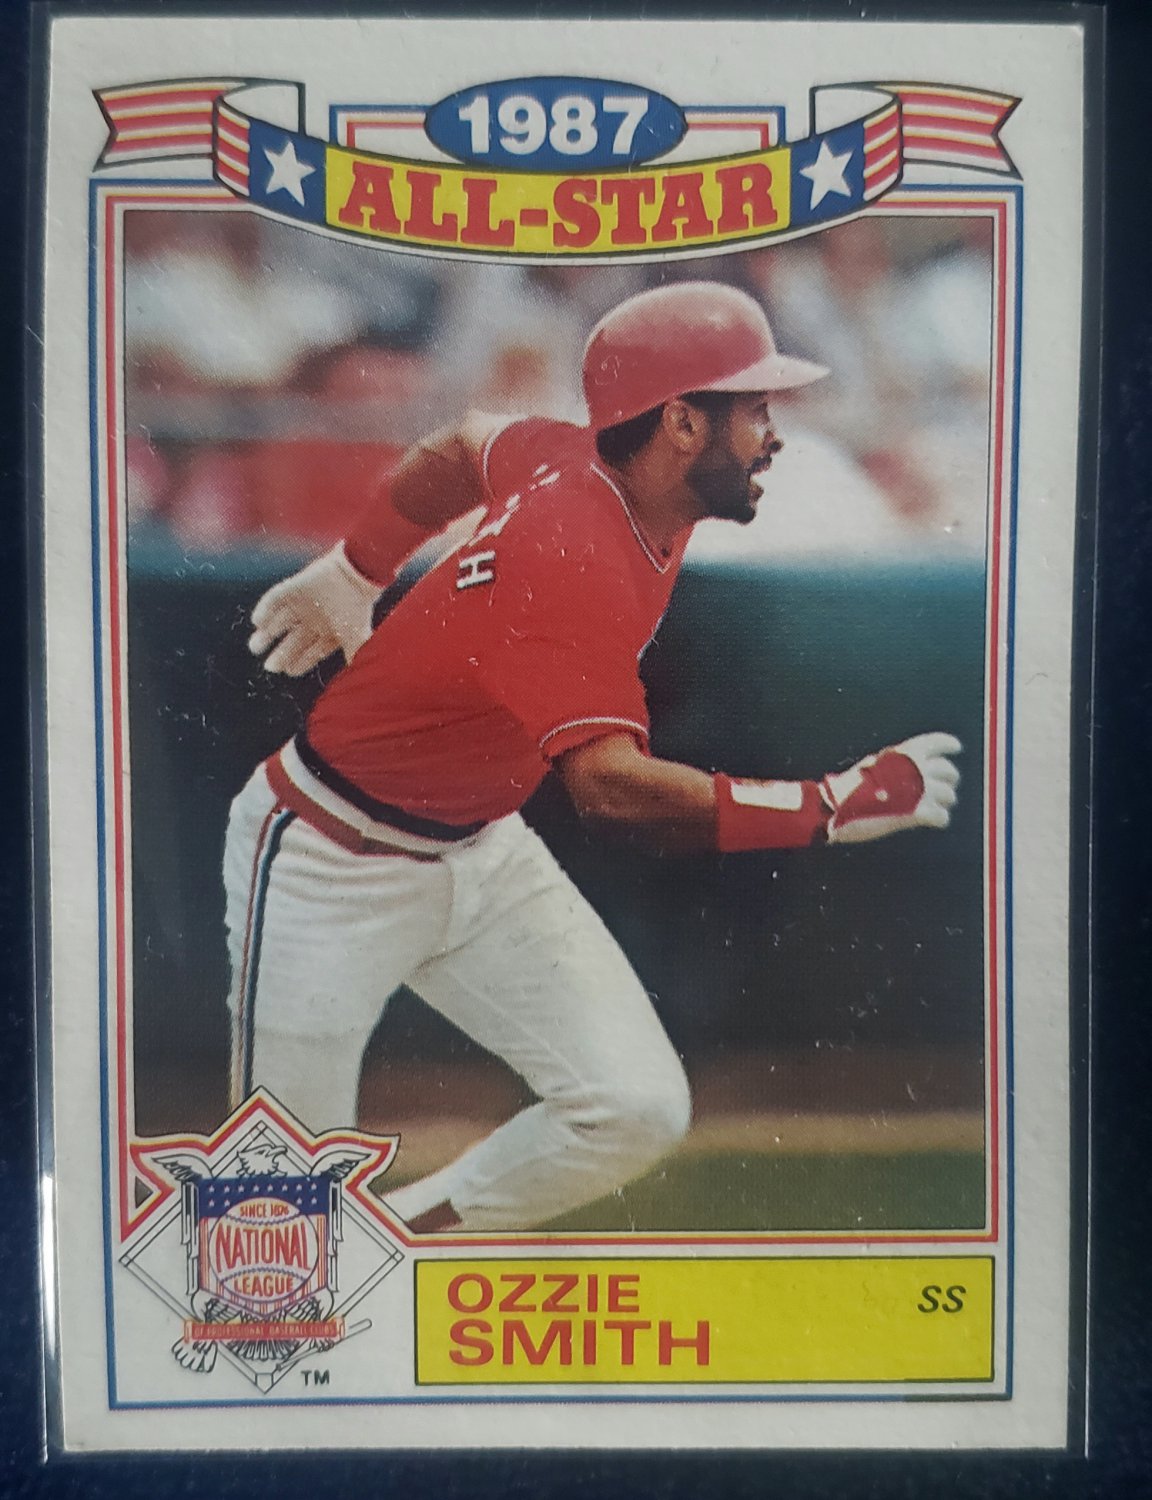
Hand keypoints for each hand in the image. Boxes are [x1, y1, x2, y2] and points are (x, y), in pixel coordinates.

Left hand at [248, 544, 381, 674]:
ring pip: (281, 620)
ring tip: (254, 647)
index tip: (289, 671)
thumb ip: (354, 659)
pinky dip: (265, 608)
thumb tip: (357, 678)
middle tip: (269, 666)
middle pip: (295, 639)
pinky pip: (275, 597)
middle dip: (281, 653)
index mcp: (331, 630)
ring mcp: (304, 601)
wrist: (356, 573)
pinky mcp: (295, 586)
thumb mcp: (356, 639)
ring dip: (267, 633)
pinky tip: (256, 621)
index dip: (301, 661)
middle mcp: (316, 617)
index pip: (313, 650)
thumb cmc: (357, 608)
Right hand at [822, 732, 960, 844]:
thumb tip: (911, 767)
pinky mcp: (918, 814)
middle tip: (945, 788)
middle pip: (949, 772)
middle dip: (949, 780)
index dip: (949, 744)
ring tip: (936, 807)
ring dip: (944, 802)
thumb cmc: (851, 786)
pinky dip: (939, 819)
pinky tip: (933, 821)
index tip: (956, 748)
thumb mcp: (876, 763)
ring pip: (949, 796)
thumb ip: (899, 764)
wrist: (837, 807)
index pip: (938, 742)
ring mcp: (920, 791)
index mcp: (907, 752)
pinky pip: (941, 817)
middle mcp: (918, 769)